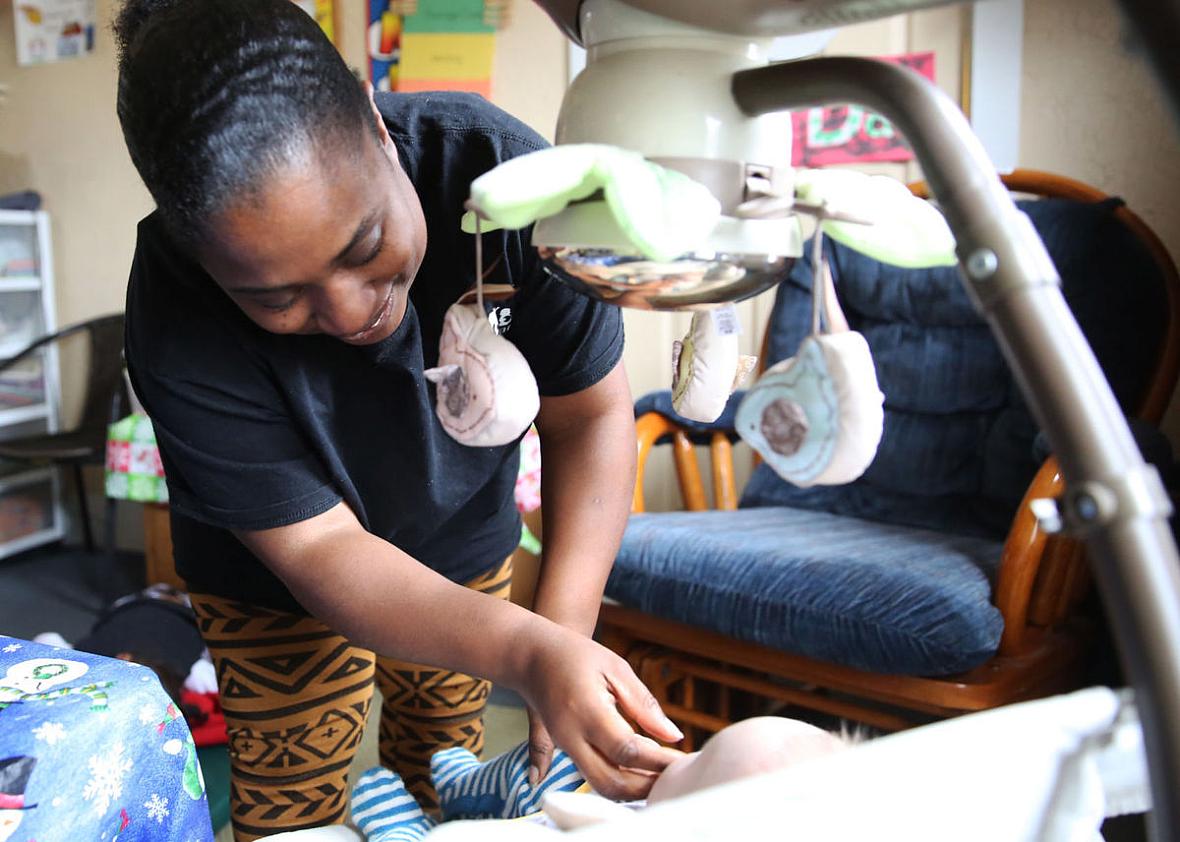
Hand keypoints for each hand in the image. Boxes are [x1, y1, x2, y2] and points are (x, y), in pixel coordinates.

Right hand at [515, 624, 684, 800]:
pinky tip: (639, 774)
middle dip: (646, 786)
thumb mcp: (615, 668)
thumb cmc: (576, 655)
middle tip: (674, 779)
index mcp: (587, 711)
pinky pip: (592, 776)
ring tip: (661, 778)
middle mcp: (572, 736)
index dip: (658, 762)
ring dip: (633, 790)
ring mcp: (564, 746)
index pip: (627, 750)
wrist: (531, 656)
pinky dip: (619, 781)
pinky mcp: (564, 749)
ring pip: (601, 785)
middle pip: (611, 781)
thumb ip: (644, 704)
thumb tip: (674, 736)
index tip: (683, 763)